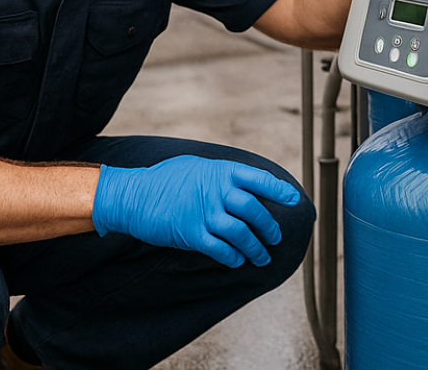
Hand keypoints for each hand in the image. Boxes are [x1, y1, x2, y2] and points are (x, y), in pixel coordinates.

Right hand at [91, 155, 301, 267]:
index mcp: (219, 172)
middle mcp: (215, 191)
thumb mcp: (196, 167)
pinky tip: (237, 261)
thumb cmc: (164, 180)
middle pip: (254, 210)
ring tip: (262, 257)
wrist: (133, 195)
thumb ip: (220, 176)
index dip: (279, 191)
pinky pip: (221, 250)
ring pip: (242, 234)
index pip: (258, 179)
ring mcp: (203, 213)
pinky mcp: (192, 234)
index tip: (294, 199)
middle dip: (270, 227)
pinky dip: (233, 257)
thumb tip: (243, 184)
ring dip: (256, 248)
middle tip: (275, 237)